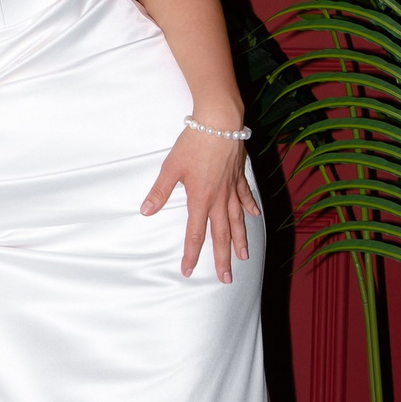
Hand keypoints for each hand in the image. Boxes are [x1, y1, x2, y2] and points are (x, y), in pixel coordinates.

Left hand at [139, 126, 258, 281]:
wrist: (219, 123)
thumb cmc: (193, 144)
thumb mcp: (171, 167)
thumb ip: (160, 191)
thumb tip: (146, 211)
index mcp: (201, 199)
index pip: (195, 233)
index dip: (191, 254)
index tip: (188, 271)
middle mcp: (220, 199)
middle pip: (222, 234)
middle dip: (223, 258)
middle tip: (226, 278)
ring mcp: (232, 188)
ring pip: (237, 220)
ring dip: (240, 240)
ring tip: (243, 257)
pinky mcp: (239, 176)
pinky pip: (246, 197)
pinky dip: (250, 208)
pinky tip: (254, 217)